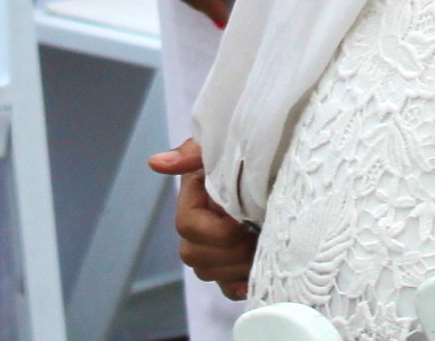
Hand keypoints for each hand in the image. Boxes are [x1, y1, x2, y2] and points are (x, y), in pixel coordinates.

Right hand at [150, 140, 257, 298]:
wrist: (278, 165)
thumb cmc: (248, 152)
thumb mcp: (221, 146)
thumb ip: (191, 154)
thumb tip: (155, 162)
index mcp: (193, 198)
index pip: (188, 227)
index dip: (219, 230)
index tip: (244, 221)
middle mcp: (197, 228)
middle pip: (196, 257)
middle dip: (231, 250)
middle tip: (258, 235)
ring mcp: (213, 250)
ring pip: (211, 274)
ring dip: (239, 265)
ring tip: (263, 245)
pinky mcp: (232, 265)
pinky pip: (228, 287)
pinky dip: (241, 284)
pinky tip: (255, 275)